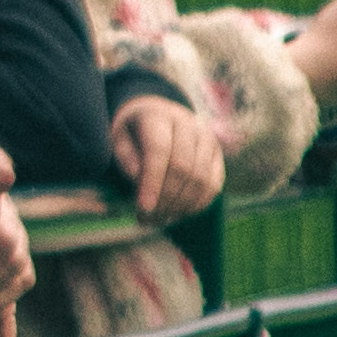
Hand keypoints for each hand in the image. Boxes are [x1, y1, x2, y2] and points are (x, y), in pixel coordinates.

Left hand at [111, 97, 223, 221]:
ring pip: (201, 179)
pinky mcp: (217, 154)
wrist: (159, 115)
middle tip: (146, 220)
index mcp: (158, 116)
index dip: (152, 182)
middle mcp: (187, 123)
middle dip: (165, 199)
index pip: (159, 150)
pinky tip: (178, 213)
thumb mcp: (118, 138)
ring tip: (160, 219)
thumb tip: (138, 176)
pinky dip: (197, 205)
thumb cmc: (134, 133)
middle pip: (182, 167)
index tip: (143, 208)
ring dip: (180, 206)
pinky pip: (214, 185)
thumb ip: (124, 156)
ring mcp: (207, 137)